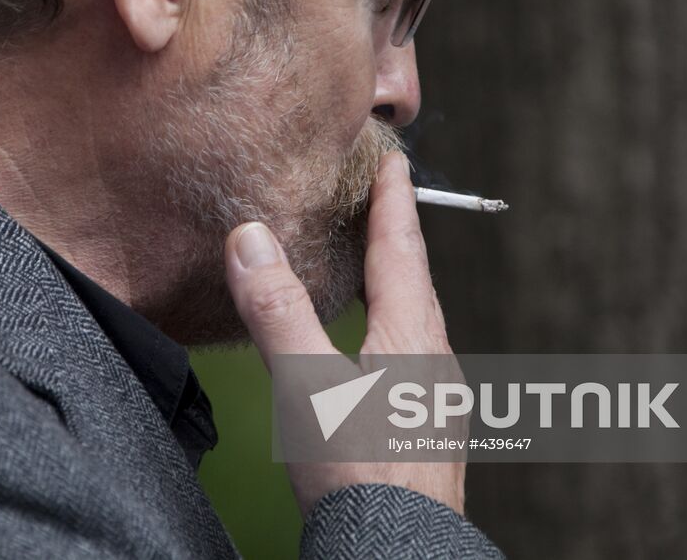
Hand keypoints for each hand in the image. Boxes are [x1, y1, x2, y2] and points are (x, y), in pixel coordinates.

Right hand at [224, 151, 465, 515]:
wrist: (400, 555)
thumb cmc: (360, 479)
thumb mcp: (307, 387)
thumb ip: (278, 312)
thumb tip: (250, 240)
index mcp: (410, 340)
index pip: (402, 251)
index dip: (394, 203)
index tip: (393, 165)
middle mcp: (434, 365)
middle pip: (417, 283)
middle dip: (398, 238)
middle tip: (384, 203)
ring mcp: (437, 403)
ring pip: (419, 324)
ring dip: (398, 286)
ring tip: (376, 270)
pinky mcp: (428, 436)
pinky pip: (415, 360)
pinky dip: (396, 331)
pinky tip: (376, 356)